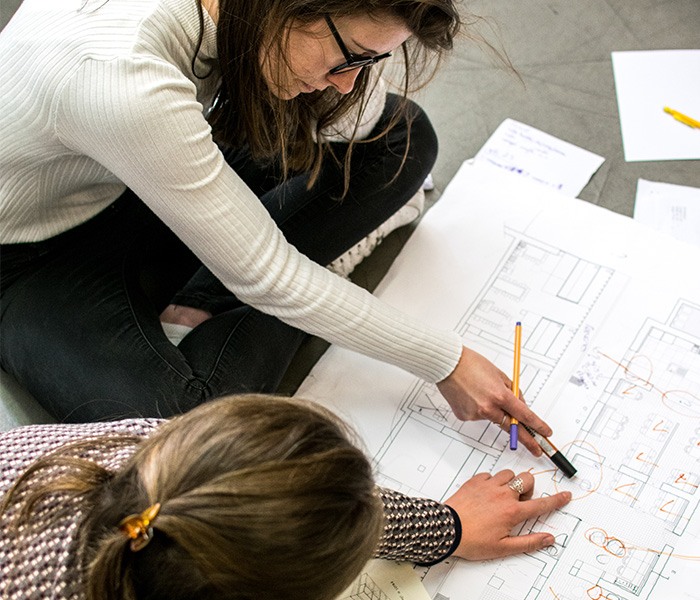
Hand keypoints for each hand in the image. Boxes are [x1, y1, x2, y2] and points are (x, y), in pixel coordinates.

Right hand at [436, 346, 550, 454]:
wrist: (447, 364)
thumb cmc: (471, 364)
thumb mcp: (500, 375)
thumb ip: (512, 392)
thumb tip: (519, 406)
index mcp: (500, 396)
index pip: (524, 416)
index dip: (537, 426)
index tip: (546, 433)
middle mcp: (488, 408)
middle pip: (513, 428)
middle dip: (527, 440)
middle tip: (537, 450)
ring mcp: (475, 415)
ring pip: (493, 418)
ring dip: (493, 410)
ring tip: (480, 391)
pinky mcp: (464, 417)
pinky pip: (478, 416)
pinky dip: (478, 408)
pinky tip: (471, 396)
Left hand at [445, 470, 571, 559]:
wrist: (446, 529)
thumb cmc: (473, 540)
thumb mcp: (503, 548)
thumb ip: (529, 542)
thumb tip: (548, 539)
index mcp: (512, 512)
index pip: (541, 505)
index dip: (556, 500)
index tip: (565, 495)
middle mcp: (503, 495)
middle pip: (527, 480)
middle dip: (528, 488)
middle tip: (519, 502)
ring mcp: (488, 485)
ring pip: (509, 474)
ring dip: (510, 483)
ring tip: (502, 498)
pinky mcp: (475, 481)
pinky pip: (490, 474)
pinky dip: (492, 482)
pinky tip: (487, 494)